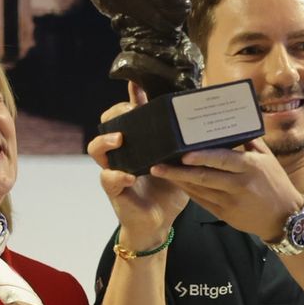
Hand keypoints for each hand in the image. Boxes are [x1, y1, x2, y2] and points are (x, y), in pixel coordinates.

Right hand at [87, 84, 188, 250]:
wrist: (159, 221)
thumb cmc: (170, 190)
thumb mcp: (180, 163)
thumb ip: (186, 147)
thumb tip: (207, 125)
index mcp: (140, 142)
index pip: (132, 114)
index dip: (132, 97)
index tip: (137, 83)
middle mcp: (123, 152)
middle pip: (108, 124)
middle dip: (115, 114)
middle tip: (129, 111)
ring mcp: (114, 168)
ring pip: (97, 148)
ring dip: (106, 141)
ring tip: (119, 139)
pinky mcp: (113, 188)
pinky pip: (108, 178)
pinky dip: (117, 176)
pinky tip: (130, 176)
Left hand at [148, 140, 302, 240]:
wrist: (284, 217)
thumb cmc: (276, 183)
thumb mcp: (268, 159)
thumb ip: (249, 142)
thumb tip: (232, 124)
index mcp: (250, 168)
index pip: (222, 159)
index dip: (201, 157)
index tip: (183, 154)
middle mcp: (239, 185)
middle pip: (204, 177)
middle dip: (178, 172)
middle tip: (158, 166)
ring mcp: (231, 202)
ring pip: (199, 190)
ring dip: (179, 181)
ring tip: (161, 172)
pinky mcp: (225, 215)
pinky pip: (202, 202)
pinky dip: (189, 192)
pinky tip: (178, 183)